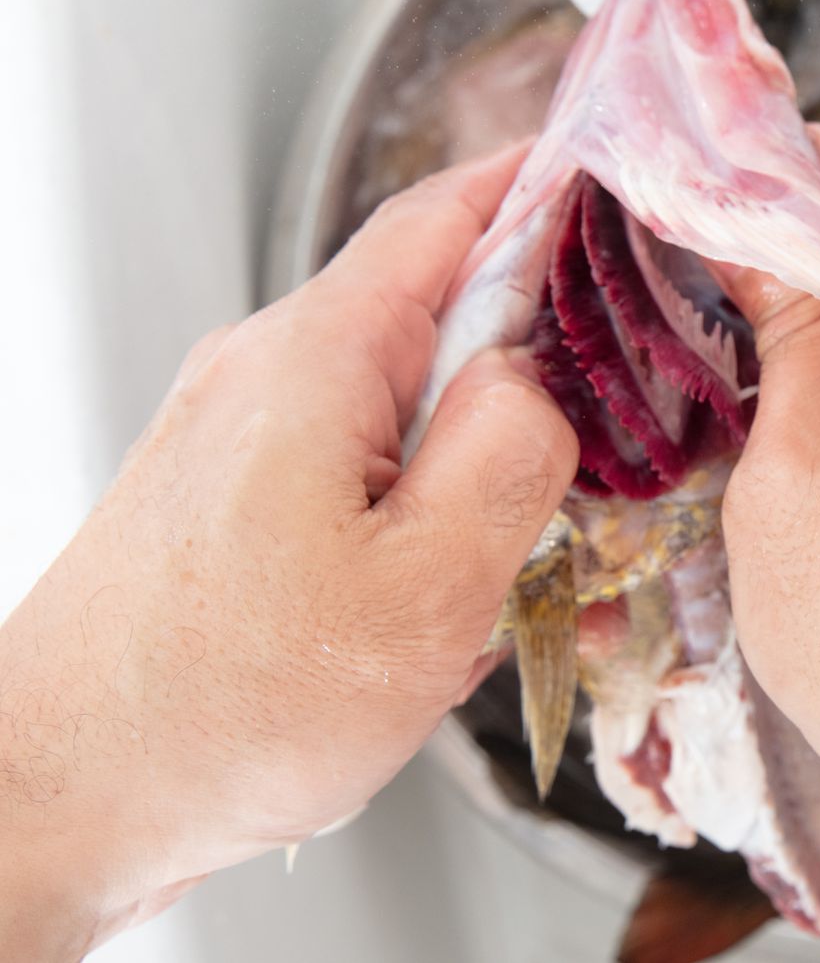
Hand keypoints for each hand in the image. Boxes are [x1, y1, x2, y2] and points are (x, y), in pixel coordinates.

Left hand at [0, 147, 576, 958]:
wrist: (54, 804)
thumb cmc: (224, 708)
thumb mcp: (424, 590)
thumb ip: (508, 458)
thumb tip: (532, 381)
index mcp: (316, 361)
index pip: (441, 218)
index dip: (532, 186)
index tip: (602, 171)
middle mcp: (264, 375)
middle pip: (428, 316)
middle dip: (527, 360)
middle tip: (608, 420)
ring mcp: (236, 438)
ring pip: (396, 409)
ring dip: (472, 463)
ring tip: (517, 556)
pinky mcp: (225, 502)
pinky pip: (351, 473)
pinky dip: (416, 513)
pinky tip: (436, 603)